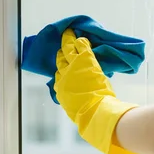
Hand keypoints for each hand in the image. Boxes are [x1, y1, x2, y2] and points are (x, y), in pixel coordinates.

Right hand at [55, 29, 148, 153]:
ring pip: (68, 51)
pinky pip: (81, 47)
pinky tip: (81, 38)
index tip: (62, 66)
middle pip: (60, 61)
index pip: (57, 75)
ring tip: (69, 35)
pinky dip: (80, 42)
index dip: (61, 69)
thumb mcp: (76, 110)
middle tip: (63, 49)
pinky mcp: (84, 62)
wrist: (95, 113)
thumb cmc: (88, 117)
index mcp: (61, 91)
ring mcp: (73, 69)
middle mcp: (63, 78)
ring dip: (68, 43)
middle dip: (62, 55)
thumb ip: (74, 102)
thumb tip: (78, 105)